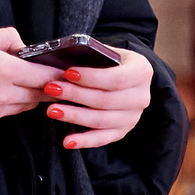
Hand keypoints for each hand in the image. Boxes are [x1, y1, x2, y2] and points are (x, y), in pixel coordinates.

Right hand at [0, 29, 61, 129]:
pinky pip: (7, 112)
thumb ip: (5, 38)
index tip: (66, 68)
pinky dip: (12, 102)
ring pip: (25, 105)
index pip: (46, 76)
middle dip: (48, 85)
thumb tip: (23, 46)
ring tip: (26, 80)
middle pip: (40, 94)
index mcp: (3, 71)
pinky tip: (3, 90)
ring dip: (31, 94)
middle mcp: (2, 95)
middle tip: (52, 75)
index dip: (58, 72)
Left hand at [40, 46, 155, 151]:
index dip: (91, 77)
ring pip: (101, 120)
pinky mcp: (122, 131)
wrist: (127, 77)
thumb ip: (94, 54)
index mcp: (142, 72)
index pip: (117, 78)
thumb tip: (66, 58)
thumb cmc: (112, 62)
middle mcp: (141, 97)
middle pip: (106, 100)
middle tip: (52, 89)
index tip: (68, 73)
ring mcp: (133, 117)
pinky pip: (102, 138)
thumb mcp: (109, 52)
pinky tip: (67, 141)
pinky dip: (84, 141)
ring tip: (52, 110)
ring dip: (74, 116)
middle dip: (76, 95)